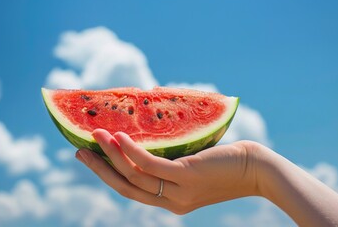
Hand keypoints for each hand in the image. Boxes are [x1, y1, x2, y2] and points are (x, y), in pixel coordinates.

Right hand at [75, 129, 261, 213]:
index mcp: (171, 201)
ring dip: (111, 155)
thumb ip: (173, 162)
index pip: (132, 190)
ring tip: (94, 135)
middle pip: (125, 187)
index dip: (108, 176)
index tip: (91, 158)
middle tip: (79, 151)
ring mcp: (179, 191)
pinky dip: (132, 151)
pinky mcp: (187, 176)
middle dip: (99, 170)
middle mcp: (172, 201)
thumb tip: (150, 141)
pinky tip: (119, 137)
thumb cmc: (227, 163)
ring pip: (134, 176)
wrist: (258, 170)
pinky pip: (151, 165)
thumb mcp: (194, 166)